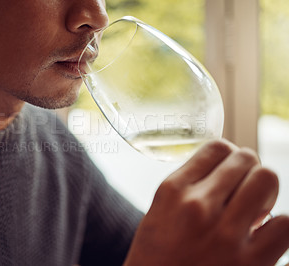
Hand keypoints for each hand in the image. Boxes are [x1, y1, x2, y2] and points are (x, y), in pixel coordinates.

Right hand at [124, 139, 288, 265]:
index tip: (230, 167)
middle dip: (249, 169)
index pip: (216, 147)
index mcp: (173, 191)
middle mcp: (198, 205)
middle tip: (243, 188)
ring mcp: (225, 233)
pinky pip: (285, 223)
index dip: (230, 153)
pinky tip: (262, 233)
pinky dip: (278, 225)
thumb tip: (225, 170)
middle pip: (245, 159)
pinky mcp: (250, 262)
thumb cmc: (156, 255)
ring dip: (265, 190)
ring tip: (255, 207)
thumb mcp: (159, 210)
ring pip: (267, 179)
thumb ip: (188, 185)